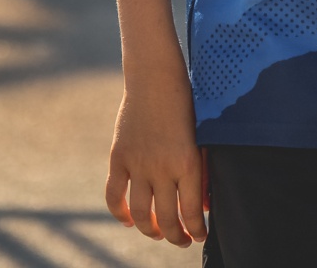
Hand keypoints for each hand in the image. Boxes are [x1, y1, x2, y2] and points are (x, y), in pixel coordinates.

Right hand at [106, 67, 207, 246]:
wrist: (155, 75)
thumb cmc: (184, 102)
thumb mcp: (199, 134)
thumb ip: (199, 168)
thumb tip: (202, 203)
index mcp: (188, 161)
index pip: (192, 211)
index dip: (195, 230)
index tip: (198, 236)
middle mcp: (162, 166)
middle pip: (167, 218)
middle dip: (176, 236)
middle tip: (181, 240)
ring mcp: (138, 163)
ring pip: (141, 213)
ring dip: (150, 230)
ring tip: (157, 233)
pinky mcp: (118, 157)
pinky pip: (114, 195)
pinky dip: (119, 213)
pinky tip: (129, 220)